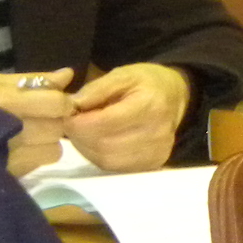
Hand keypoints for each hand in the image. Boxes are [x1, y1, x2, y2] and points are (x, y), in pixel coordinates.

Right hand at [0, 68, 76, 175]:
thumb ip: (32, 79)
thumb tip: (68, 75)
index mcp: (4, 102)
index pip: (57, 104)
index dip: (59, 102)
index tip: (51, 101)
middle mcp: (10, 131)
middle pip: (58, 127)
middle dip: (53, 121)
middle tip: (36, 117)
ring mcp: (9, 158)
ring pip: (54, 149)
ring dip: (46, 141)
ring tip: (25, 134)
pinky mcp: (9, 176)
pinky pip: (40, 163)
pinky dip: (35, 155)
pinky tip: (18, 149)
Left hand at [67, 62, 191, 172]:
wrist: (174, 97)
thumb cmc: (146, 83)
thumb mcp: (122, 74)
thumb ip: (96, 89)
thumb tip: (71, 105)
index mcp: (151, 105)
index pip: (106, 122)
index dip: (80, 123)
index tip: (67, 115)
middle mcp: (157, 133)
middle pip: (105, 145)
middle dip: (80, 137)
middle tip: (71, 124)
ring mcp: (156, 152)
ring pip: (107, 160)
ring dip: (86, 149)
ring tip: (82, 133)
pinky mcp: (152, 164)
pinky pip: (115, 168)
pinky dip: (99, 156)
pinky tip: (96, 143)